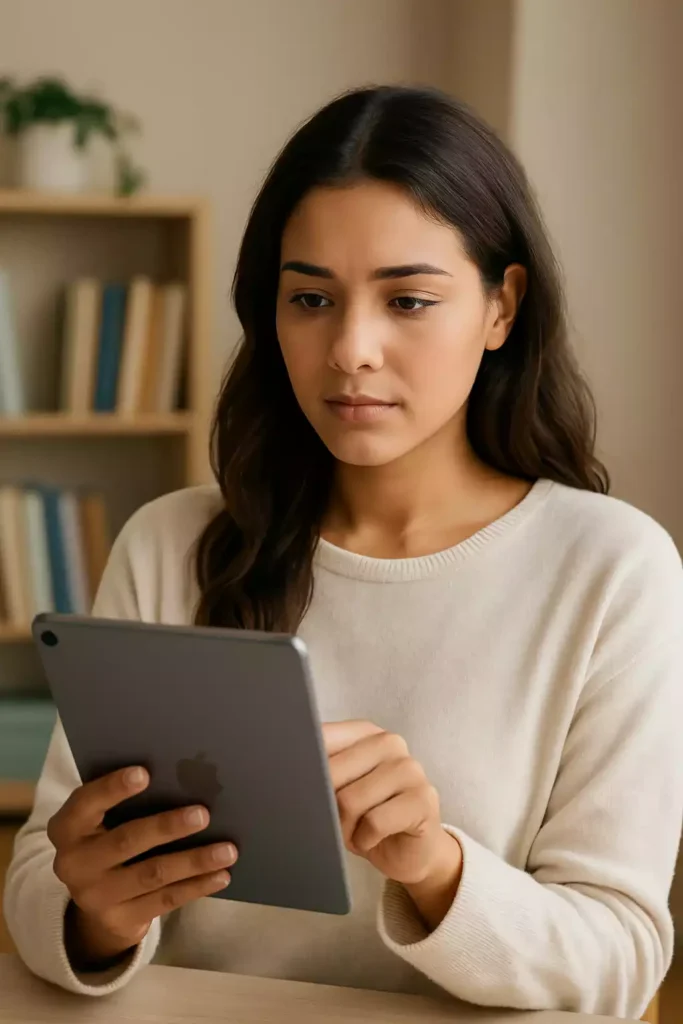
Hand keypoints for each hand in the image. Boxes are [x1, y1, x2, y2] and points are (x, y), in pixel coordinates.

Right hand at [47, 767, 237, 968]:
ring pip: (152, 874)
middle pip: (127, 840)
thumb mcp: (101, 820)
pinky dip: (197, 886)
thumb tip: (181, 776)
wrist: (95, 903)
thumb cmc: (108, 838)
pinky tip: (221, 875)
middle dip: (167, 827)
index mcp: (67, 828)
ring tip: (228, 850)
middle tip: (204, 814)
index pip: (85, 803)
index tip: (145, 773)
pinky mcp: (120, 920)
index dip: (113, 788)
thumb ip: (124, 802)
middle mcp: (74, 864)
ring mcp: (96, 896)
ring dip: (193, 860)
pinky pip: (165, 900)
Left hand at [323, 720, 461, 928]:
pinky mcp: (424, 799)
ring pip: (350, 800)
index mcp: (365, 732)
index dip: (306, 771)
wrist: (410, 853)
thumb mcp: (337, 790)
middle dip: (328, 808)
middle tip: (340, 821)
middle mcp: (390, 742)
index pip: (321, 739)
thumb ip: (320, 771)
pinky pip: (374, 822)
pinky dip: (365, 840)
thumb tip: (288, 771)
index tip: (306, 790)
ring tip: (359, 831)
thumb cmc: (366, 818)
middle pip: (332, 773)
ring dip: (346, 828)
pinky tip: (374, 839)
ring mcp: (410, 768)